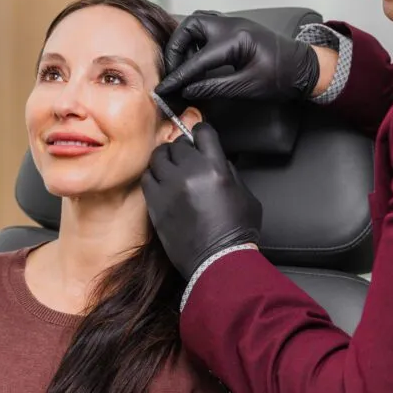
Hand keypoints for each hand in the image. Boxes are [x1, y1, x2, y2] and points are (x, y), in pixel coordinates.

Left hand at [141, 123, 261, 280]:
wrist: (217, 261)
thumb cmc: (236, 232)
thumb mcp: (245, 194)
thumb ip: (229, 171)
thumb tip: (216, 159)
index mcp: (216, 167)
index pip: (202, 131)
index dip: (200, 132)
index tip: (199, 136)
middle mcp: (190, 172)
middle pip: (178, 143)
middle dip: (184, 148)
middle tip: (187, 159)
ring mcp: (170, 187)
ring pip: (159, 156)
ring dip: (166, 159)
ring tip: (171, 168)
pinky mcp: (155, 202)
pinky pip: (147, 177)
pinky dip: (154, 176)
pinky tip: (162, 183)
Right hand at [155, 11, 319, 101]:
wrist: (305, 68)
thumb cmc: (282, 77)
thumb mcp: (246, 87)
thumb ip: (213, 87)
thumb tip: (187, 90)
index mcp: (235, 39)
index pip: (196, 59)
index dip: (177, 76)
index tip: (163, 88)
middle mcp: (231, 25)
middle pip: (190, 26)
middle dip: (176, 47)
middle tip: (174, 71)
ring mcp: (233, 23)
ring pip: (197, 22)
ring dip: (185, 42)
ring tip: (184, 66)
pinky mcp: (236, 28)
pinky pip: (208, 27)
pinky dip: (196, 40)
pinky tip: (197, 59)